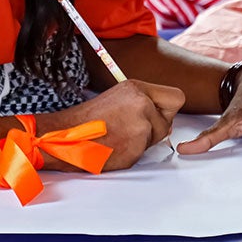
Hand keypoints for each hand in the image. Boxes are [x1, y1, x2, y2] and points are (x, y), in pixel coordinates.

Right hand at [41, 80, 184, 171]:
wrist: (65, 136)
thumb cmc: (88, 121)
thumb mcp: (118, 99)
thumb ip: (143, 104)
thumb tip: (164, 117)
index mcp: (137, 88)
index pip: (176, 97)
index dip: (168, 109)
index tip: (157, 115)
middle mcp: (142, 103)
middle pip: (169, 120)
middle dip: (156, 128)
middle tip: (131, 129)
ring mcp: (140, 124)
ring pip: (156, 138)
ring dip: (142, 142)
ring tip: (118, 137)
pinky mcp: (136, 145)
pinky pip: (144, 152)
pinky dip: (132, 153)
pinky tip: (115, 147)